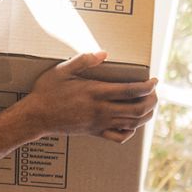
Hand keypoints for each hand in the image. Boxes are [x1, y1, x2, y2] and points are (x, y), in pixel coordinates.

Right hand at [23, 50, 157, 141]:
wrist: (36, 117)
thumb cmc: (47, 91)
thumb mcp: (62, 70)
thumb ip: (83, 60)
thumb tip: (104, 53)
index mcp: (96, 92)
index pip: (131, 91)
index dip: (148, 87)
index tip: (154, 81)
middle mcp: (101, 110)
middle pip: (137, 109)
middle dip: (152, 101)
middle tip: (154, 92)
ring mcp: (99, 123)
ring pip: (132, 123)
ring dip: (146, 115)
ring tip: (149, 105)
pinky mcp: (95, 132)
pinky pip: (119, 137)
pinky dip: (130, 131)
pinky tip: (131, 124)